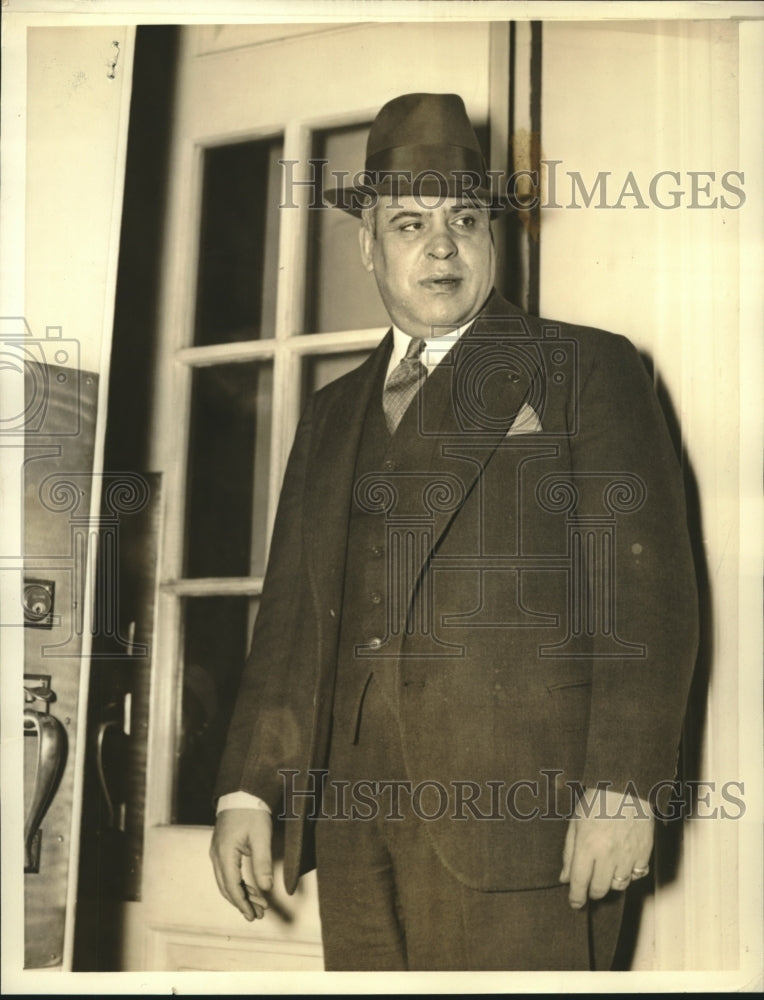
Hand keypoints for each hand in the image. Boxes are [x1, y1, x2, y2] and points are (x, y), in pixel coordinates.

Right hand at [210, 808, 272, 920]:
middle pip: (226, 887)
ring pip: (226, 881)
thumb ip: (262, 863)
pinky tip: (251, 889)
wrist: (242, 792)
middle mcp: (216, 856)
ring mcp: (217, 852)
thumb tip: (266, 888)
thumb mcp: (261, 837)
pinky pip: (227, 872)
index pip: (231, 886)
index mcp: (224, 854)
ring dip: (241, 894)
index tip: (252, 915)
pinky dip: (238, 883)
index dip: (242, 903)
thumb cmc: (252, 812)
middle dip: (242, 903)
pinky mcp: (222, 849)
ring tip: (258, 905)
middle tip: (257, 914)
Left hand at [559, 786, 653, 908]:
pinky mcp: (645, 853)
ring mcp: (628, 855)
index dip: (576, 898)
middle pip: (599, 889)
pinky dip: (629, 875)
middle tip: (588, 886)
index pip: (579, 883)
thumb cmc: (597, 802)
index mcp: (587, 846)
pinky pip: (637, 875)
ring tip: (605, 871)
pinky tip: (623, 865)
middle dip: (592, 892)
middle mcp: (608, 854)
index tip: (575, 904)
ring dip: (609, 883)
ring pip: (618, 885)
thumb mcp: (575, 823)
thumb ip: (569, 853)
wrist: (627, 787)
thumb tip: (565, 878)